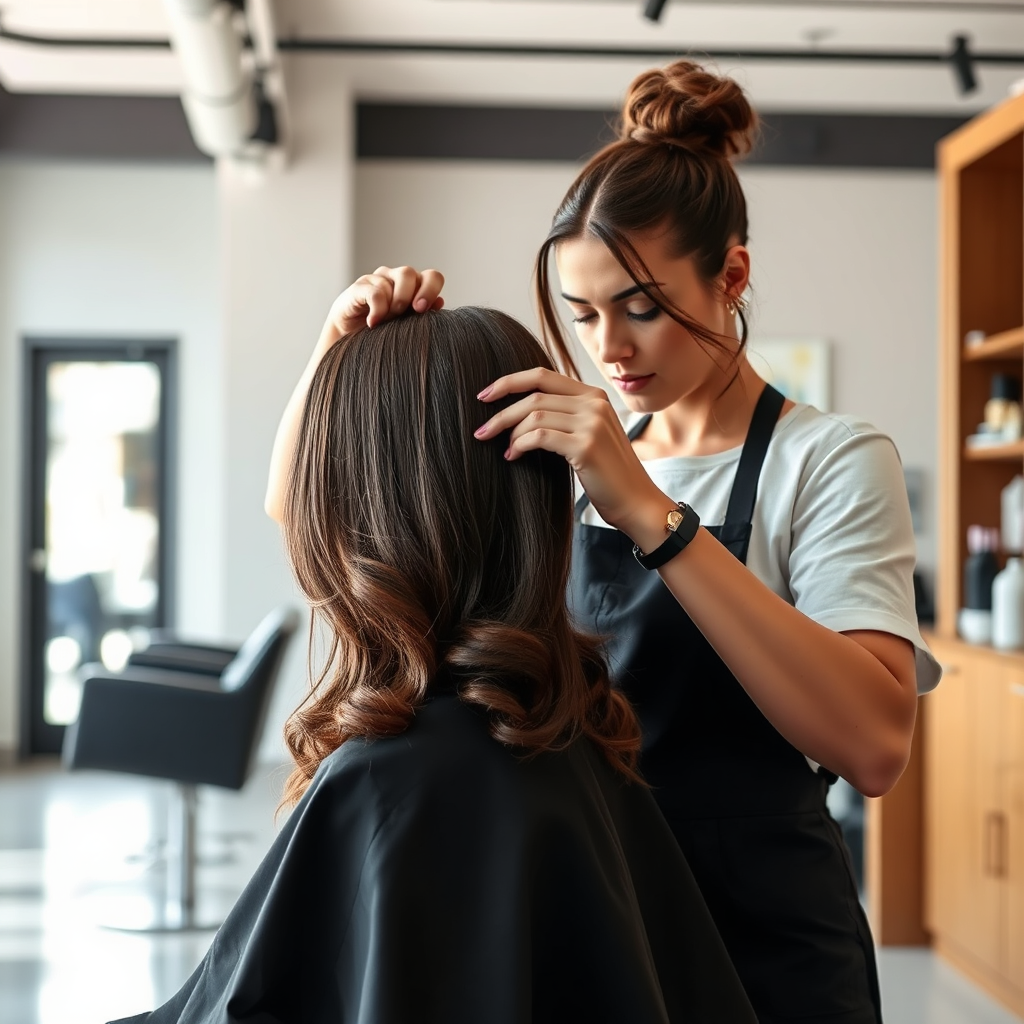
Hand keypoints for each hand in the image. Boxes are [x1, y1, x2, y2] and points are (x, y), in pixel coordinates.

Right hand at [317, 265, 444, 352]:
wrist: (350, 342)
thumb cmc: (383, 335)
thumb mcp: (408, 327)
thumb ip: (423, 314)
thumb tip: (440, 302)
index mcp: (414, 287)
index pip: (431, 277)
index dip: (431, 290)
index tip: (424, 310)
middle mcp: (396, 279)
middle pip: (412, 273)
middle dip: (416, 294)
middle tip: (413, 313)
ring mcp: (378, 280)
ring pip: (398, 277)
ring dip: (398, 302)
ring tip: (389, 321)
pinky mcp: (359, 287)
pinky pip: (375, 292)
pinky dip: (378, 309)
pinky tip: (373, 323)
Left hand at [474, 367, 666, 537]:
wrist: (637, 502)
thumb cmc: (608, 475)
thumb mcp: (589, 436)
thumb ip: (565, 418)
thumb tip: (519, 415)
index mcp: (594, 396)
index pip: (542, 375)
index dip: (510, 382)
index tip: (485, 395)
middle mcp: (595, 403)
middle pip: (534, 395)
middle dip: (501, 412)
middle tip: (481, 430)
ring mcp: (592, 423)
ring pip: (534, 415)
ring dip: (509, 432)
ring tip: (504, 450)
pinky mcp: (586, 445)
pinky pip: (539, 436)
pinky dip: (520, 445)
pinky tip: (514, 456)